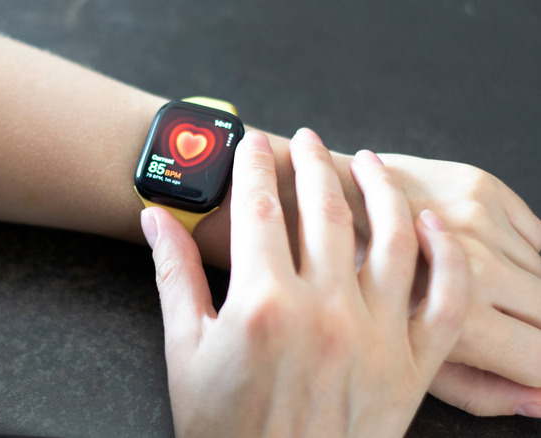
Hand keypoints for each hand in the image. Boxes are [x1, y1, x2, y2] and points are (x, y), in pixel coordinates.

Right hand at [141, 130, 466, 436]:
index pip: (258, 207)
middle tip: (305, 139)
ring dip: (381, 188)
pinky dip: (444, 255)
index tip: (254, 143)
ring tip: (367, 161)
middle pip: (325, 210)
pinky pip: (445, 298)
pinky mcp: (411, 367)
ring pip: (392, 238)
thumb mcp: (184, 349)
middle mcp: (324, 312)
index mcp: (262, 305)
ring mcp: (376, 338)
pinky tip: (430, 224)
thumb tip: (152, 219)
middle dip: (312, 163)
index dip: (254, 165)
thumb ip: (173, 274)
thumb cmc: (221, 427)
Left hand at [375, 153, 540, 415]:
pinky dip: (526, 258)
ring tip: (489, 298)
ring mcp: (482, 223)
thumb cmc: (355, 297)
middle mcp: (479, 267)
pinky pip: (540, 236)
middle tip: (501, 331)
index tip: (527, 363)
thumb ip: (478, 390)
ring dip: (529, 292)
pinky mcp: (483, 188)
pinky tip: (489, 263)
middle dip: (536, 330)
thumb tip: (538, 401)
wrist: (321, 214)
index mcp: (458, 321)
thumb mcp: (402, 364)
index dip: (540, 368)